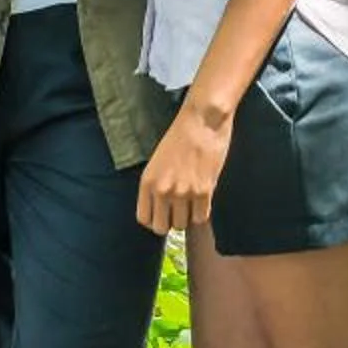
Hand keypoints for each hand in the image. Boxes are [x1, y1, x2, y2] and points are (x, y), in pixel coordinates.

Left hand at [135, 105, 230, 234]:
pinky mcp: (203, 191)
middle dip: (171, 221)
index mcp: (147, 181)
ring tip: (192, 201)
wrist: (202, 120)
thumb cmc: (181, 135)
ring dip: (188, 216)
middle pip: (162, 227)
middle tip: (179, 209)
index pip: (144, 219)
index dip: (155, 220)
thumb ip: (157, 184)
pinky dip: (202, 212)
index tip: (163, 215)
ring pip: (182, 224)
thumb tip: (163, 207)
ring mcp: (182, 192)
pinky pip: (201, 217)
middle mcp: (162, 190)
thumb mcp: (158, 161)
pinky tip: (204, 199)